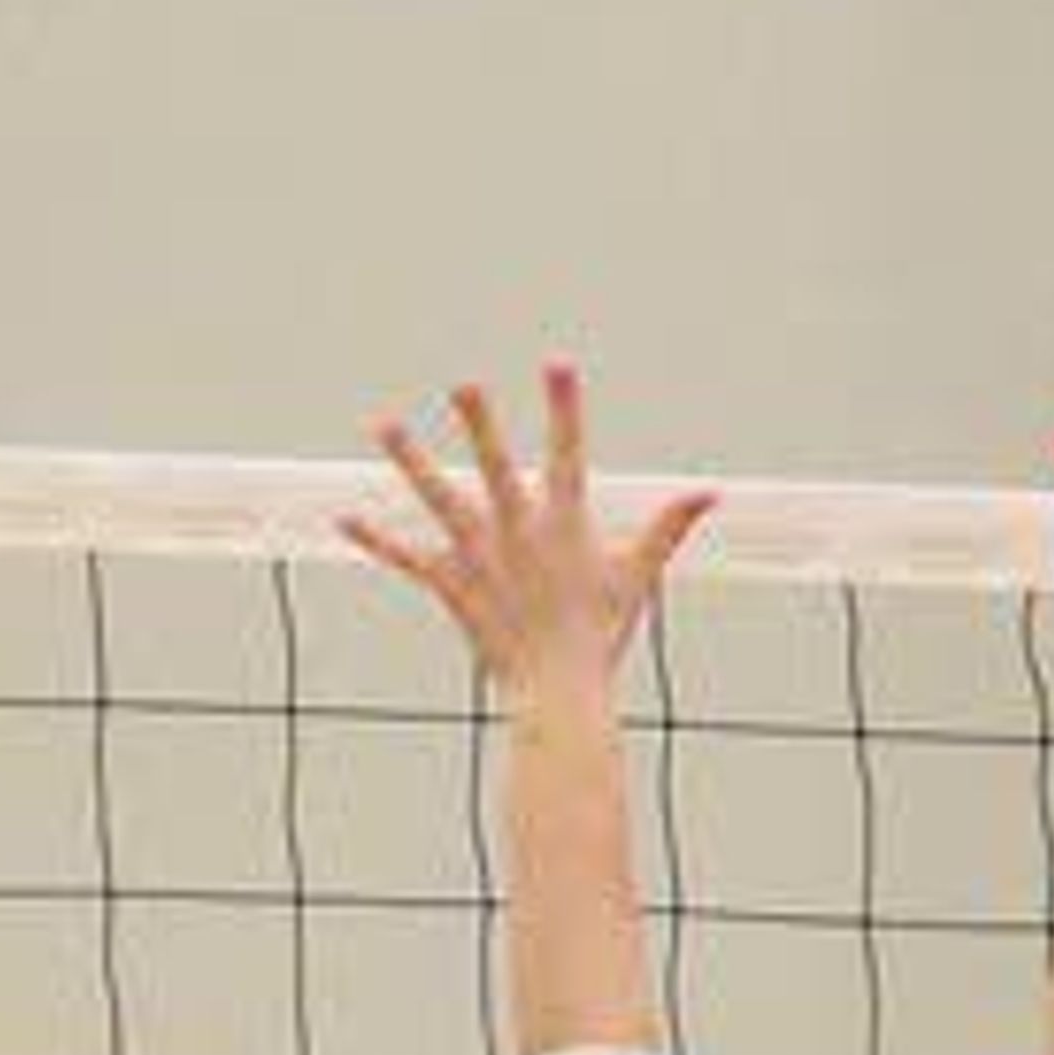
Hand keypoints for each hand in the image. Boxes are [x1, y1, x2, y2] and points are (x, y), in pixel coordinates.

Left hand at [340, 364, 714, 710]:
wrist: (559, 691)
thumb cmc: (600, 636)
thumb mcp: (636, 578)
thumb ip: (667, 528)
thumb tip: (709, 493)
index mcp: (565, 526)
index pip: (568, 454)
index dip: (565, 408)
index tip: (557, 363)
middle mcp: (519, 534)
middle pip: (496, 467)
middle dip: (480, 423)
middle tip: (462, 382)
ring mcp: (482, 559)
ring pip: (440, 499)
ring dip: (410, 461)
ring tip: (383, 424)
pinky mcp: (453, 586)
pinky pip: (408, 558)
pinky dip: (376, 539)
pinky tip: (344, 518)